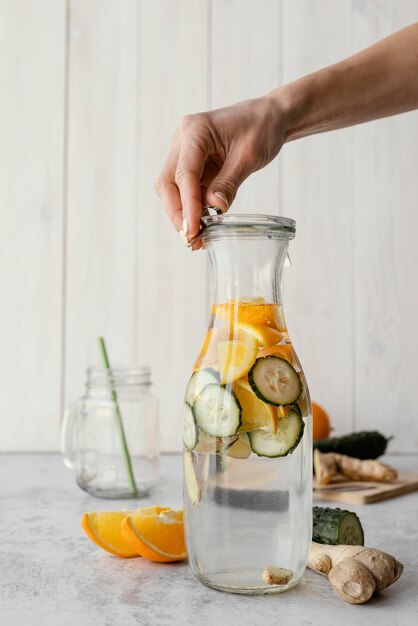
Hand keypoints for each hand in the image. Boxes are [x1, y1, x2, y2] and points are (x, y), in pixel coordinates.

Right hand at [155, 95, 287, 248]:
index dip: (188, 206)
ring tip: (198, 239)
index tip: (194, 230)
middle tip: (192, 239)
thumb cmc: (260, 128)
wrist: (268, 117)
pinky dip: (193, 210)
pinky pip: (187, 191)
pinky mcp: (192, 165)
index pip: (184, 174)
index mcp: (195, 131)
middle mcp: (182, 141)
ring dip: (183, 215)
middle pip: (168, 184)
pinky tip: (203, 227)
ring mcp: (184, 153)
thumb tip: (215, 207)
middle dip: (177, 214)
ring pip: (173, 190)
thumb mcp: (249, 156)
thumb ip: (229, 182)